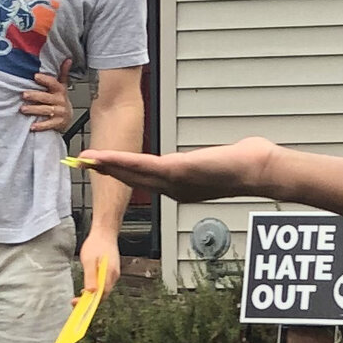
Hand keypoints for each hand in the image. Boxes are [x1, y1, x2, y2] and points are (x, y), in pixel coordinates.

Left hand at [22, 58, 73, 133]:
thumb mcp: (62, 85)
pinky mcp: (58, 123)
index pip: (53, 83)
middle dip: (35, 96)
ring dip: (34, 110)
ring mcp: (59, 112)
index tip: (36, 76)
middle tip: (24, 95)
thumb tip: (67, 59)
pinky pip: (48, 124)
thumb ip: (63, 73)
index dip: (45, 80)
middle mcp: (60, 101)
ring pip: (45, 110)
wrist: (68, 116)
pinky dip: (40, 126)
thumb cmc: (60, 99)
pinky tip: (32, 126)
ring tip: (23, 109)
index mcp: (60, 90)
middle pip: (46, 97)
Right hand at [76, 136, 281, 200]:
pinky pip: (143, 167)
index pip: (144, 179)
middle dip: (107, 172)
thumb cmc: (246, 165)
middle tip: (83, 164)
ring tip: (85, 161)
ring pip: (133, 175)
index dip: (121, 173)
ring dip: (107, 167)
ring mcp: (173, 182)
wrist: (260, 170)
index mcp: (179, 186)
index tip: (103, 166)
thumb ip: (210, 160)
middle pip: (133, 179)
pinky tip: (105, 160)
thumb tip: (222, 154)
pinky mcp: (177, 172)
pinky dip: (121, 163)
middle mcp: (173, 188)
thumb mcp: (219, 161)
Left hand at [77, 228, 120, 296]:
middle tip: (76, 300)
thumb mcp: (89, 260)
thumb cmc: (97, 243)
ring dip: (92, 294)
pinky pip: (104, 283)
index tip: (76, 302)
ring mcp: (113, 274)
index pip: (100, 295)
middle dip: (89, 300)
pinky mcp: (111, 271)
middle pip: (102, 294)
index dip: (88, 302)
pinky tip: (89, 285)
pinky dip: (96, 287)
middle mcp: (113, 276)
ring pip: (103, 289)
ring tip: (81, 293)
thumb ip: (90, 277)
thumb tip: (90, 292)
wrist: (105, 232)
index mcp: (109, 274)